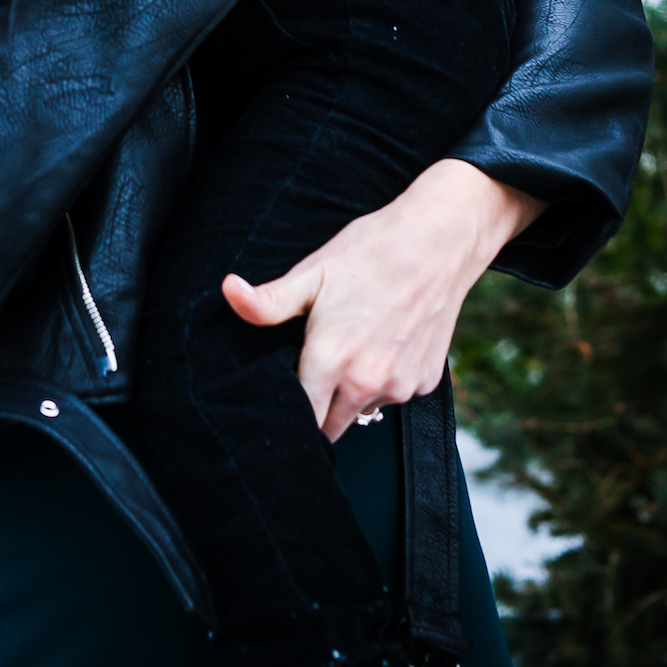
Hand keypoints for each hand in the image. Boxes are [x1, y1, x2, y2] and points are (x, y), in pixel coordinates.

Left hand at [221, 159, 544, 439]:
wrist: (438, 242)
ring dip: (353, 392)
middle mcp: (367, 384)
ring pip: (363, 409)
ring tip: (353, 343)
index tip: (282, 396)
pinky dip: (386, 378)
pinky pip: (394, 394)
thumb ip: (268, 301)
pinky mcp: (426, 384)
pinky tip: (386, 340)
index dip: (287, 411)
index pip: (301, 418)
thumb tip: (228, 292)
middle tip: (313, 369)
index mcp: (331, 361)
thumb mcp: (313, 271)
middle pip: (331, 425)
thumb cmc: (370, 252)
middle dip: (318, 407)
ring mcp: (400, 388)